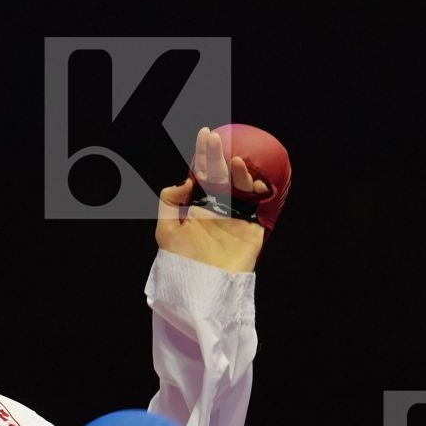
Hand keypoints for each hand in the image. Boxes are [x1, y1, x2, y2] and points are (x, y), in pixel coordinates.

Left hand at [155, 127, 267, 273]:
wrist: (202, 291)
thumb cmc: (181, 265)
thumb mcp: (165, 232)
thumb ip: (168, 203)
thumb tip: (184, 181)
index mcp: (199, 207)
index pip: (203, 175)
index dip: (203, 155)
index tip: (204, 134)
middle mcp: (219, 208)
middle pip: (221, 176)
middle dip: (218, 156)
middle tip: (215, 139)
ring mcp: (237, 217)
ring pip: (241, 186)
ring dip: (239, 171)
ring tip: (235, 160)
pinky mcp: (253, 229)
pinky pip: (260, 205)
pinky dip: (260, 190)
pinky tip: (253, 180)